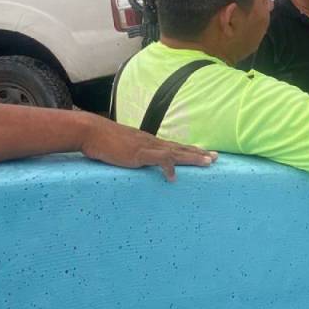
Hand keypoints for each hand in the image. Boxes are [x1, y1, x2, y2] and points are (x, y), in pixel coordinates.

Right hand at [80, 116, 217, 181]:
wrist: (91, 131)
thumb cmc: (103, 140)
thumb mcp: (123, 148)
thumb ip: (133, 153)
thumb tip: (137, 160)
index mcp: (149, 142)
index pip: (174, 146)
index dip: (190, 150)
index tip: (204, 154)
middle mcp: (152, 142)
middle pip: (180, 148)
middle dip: (199, 153)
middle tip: (216, 157)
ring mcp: (146, 147)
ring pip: (175, 152)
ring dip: (192, 157)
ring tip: (208, 162)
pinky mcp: (138, 153)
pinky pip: (158, 159)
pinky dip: (168, 168)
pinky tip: (174, 177)